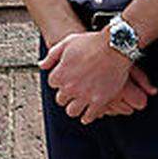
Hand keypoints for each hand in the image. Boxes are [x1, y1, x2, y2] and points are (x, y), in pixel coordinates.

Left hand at [40, 30, 156, 123]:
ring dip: (75, 107)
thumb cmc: (92, 42)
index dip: (61, 80)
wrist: (115, 46)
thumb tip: (41, 66)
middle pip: (61, 100)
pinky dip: (87, 116)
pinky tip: (89, 112)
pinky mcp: (99, 101)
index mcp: (60, 74)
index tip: (68, 77)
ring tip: (80, 103)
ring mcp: (84, 96)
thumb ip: (52, 56)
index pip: (53, 84)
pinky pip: (88, 116)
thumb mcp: (67, 43)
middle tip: (75, 91)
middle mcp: (69, 87)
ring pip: (72, 111)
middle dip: (67, 95)